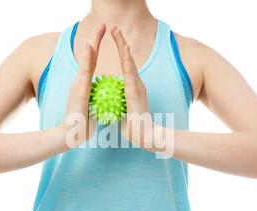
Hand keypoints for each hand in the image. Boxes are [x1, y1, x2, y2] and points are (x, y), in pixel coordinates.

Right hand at [62, 24, 105, 147]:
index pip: (92, 64)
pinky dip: (88, 58)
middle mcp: (79, 82)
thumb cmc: (81, 125)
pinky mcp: (79, 90)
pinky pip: (85, 71)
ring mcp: (78, 85)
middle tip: (101, 25)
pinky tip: (91, 46)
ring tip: (97, 31)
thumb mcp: (90, 110)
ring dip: (92, 44)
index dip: (96, 50)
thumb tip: (99, 102)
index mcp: (84, 85)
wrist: (71, 134)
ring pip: (87, 61)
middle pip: (89, 58)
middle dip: (94, 40)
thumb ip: (93, 103)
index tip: (101, 37)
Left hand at [110, 26, 154, 147]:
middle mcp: (137, 84)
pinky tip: (123, 49)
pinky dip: (127, 60)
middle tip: (115, 29)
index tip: (117, 41)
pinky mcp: (136, 91)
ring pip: (129, 63)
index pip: (126, 67)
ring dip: (123, 47)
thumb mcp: (124, 113)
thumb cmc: (134, 128)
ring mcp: (137, 86)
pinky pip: (130, 72)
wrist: (143, 136)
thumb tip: (113, 106)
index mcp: (133, 89)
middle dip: (122, 44)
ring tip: (117, 33)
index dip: (122, 54)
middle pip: (128, 60)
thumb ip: (120, 106)